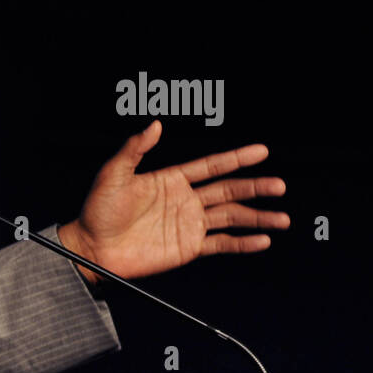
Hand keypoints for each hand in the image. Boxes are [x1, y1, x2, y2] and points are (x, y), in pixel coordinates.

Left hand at [57, 120, 288, 282]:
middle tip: (280, 186)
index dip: (236, 158)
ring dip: (258, 218)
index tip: (261, 151)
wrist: (91, 247)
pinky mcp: (187, 247)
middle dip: (255, 188)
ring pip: (231, 218)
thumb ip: (134, 149)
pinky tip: (262, 241)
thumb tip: (154, 125)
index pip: (212, 166)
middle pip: (228, 191)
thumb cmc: (97, 211)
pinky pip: (221, 244)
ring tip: (282, 218)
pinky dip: (242, 243)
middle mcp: (185, 201)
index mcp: (171, 180)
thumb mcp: (113, 175)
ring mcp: (188, 224)